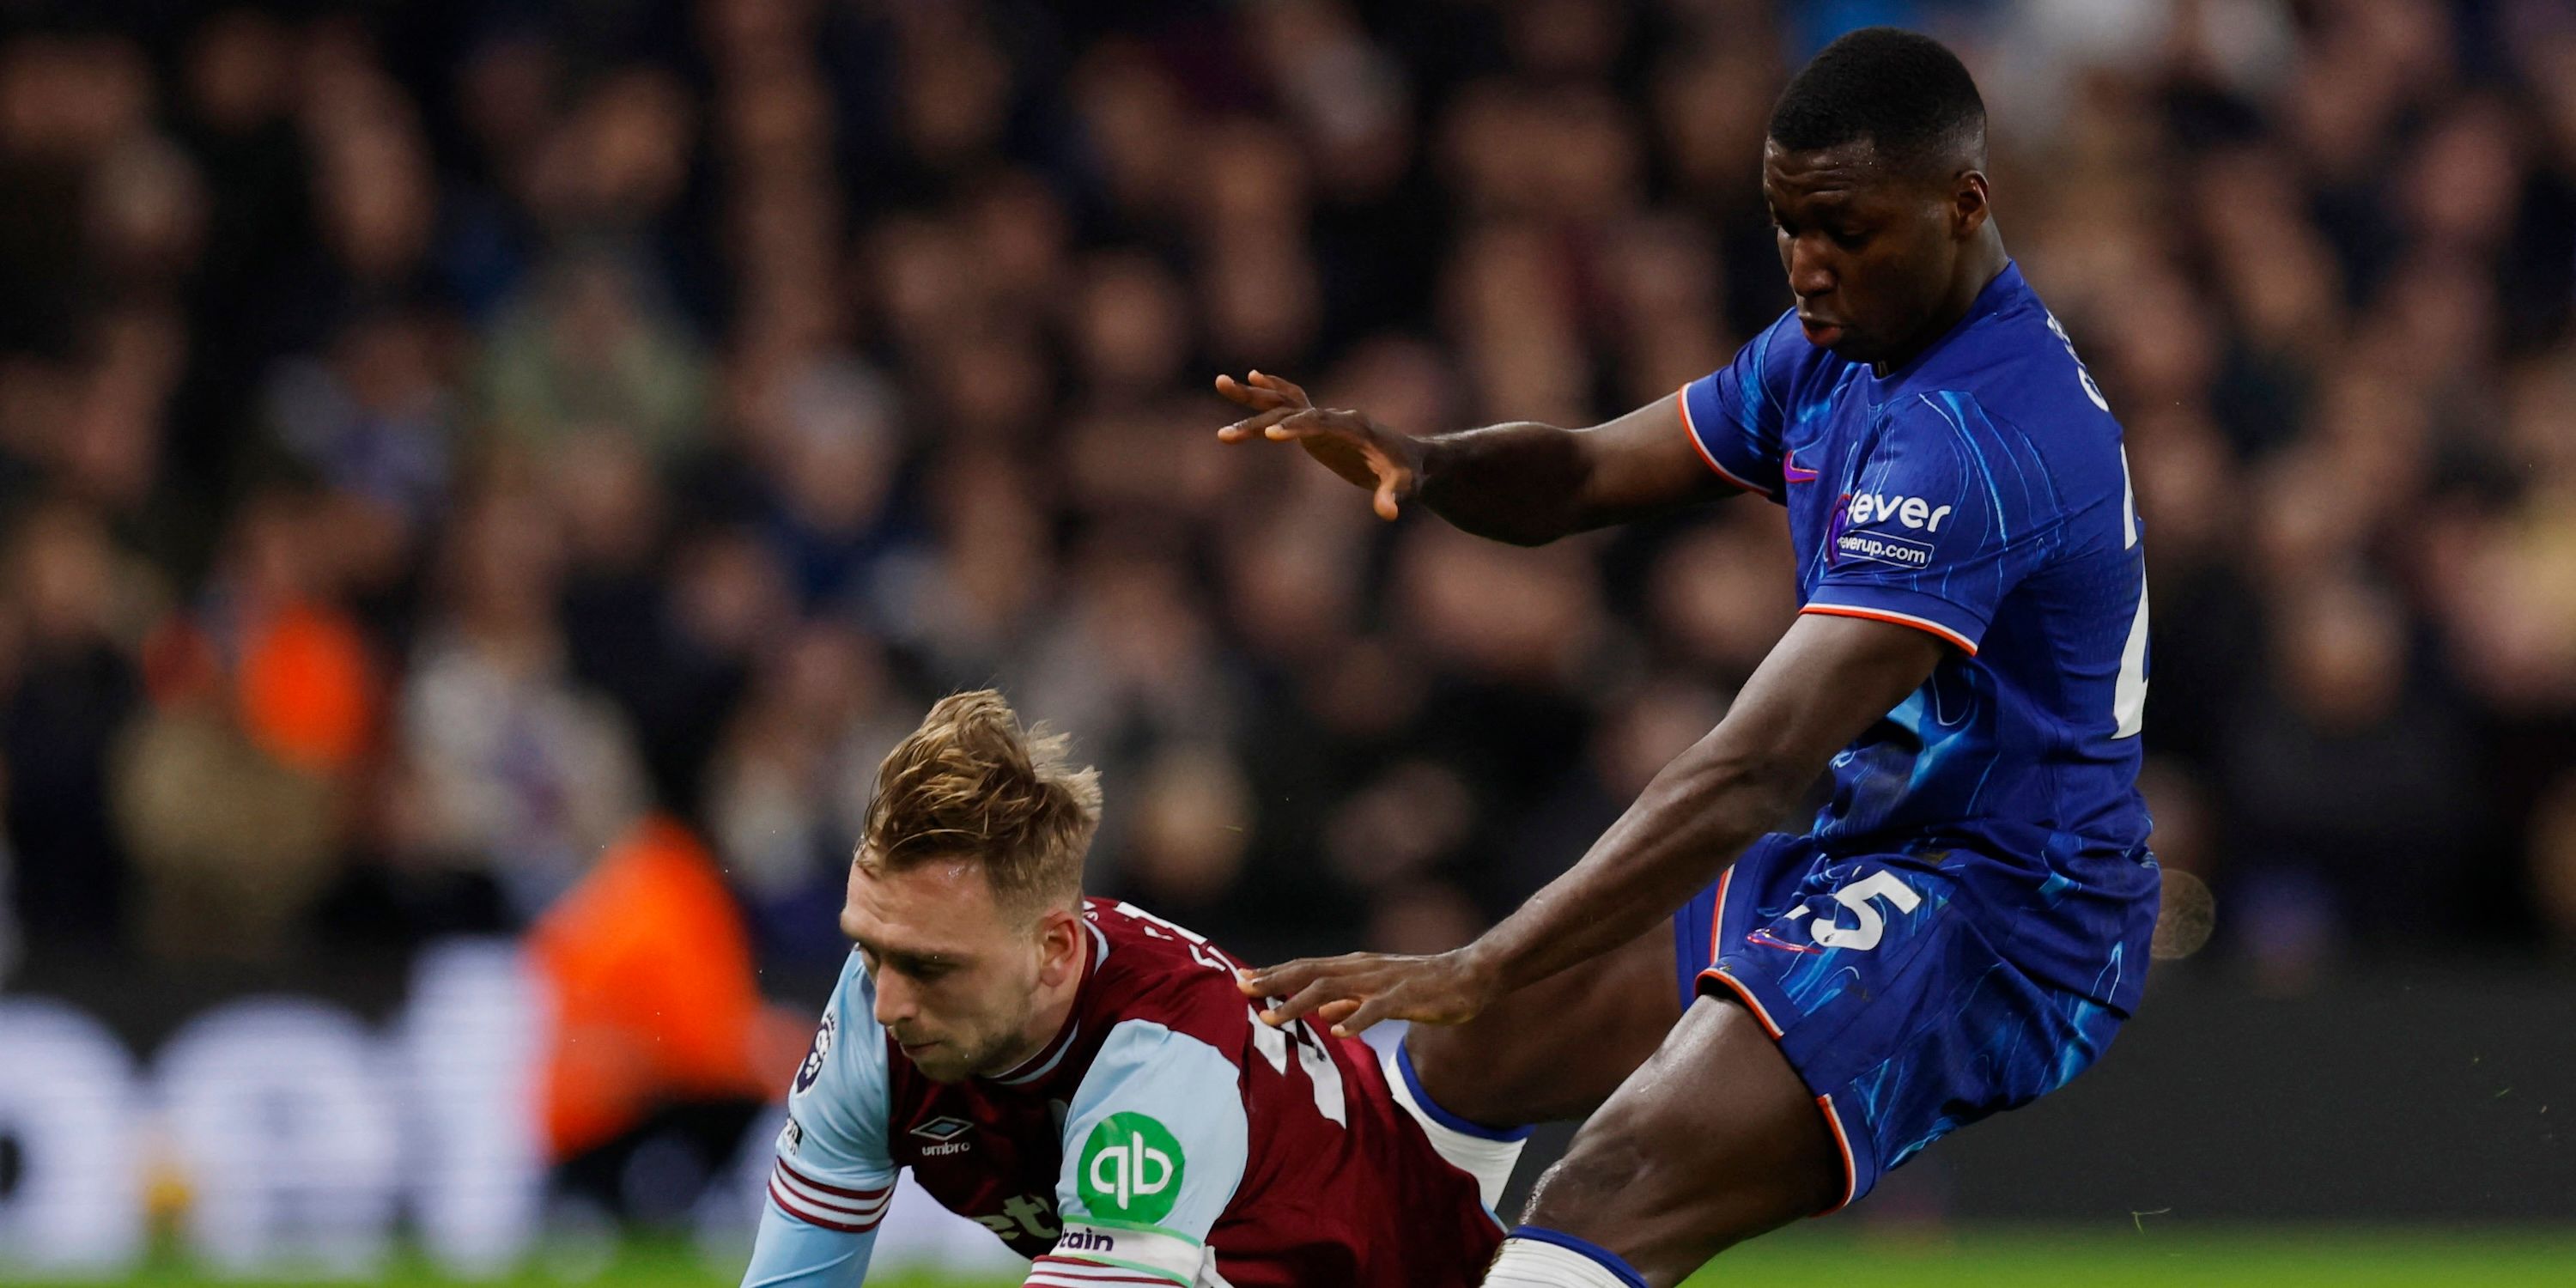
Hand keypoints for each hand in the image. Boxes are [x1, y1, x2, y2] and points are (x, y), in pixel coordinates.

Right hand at [1214, 370, 1421, 520]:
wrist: (1411, 458)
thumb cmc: (1407, 472)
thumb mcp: (1402, 485)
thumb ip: (1392, 496)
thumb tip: (1388, 513)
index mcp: (1354, 425)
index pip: (1320, 422)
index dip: (1297, 427)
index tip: (1272, 435)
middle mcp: (1336, 415)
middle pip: (1293, 407)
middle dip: (1260, 409)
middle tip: (1227, 414)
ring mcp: (1325, 418)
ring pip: (1285, 401)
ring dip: (1253, 394)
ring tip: (1219, 382)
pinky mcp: (1318, 425)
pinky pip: (1290, 404)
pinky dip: (1271, 392)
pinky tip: (1249, 379)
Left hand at [1234, 948, 1495, 1038]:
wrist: (1469, 975)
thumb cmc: (1424, 986)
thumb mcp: (1378, 992)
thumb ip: (1350, 1001)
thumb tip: (1320, 1011)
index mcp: (1354, 967)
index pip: (1305, 968)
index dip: (1273, 973)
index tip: (1241, 979)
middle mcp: (1362, 969)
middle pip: (1309, 972)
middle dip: (1273, 981)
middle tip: (1241, 988)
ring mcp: (1382, 982)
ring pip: (1333, 988)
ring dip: (1299, 1002)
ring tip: (1273, 1017)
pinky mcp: (1406, 997)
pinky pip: (1377, 1008)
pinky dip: (1356, 1018)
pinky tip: (1338, 1031)